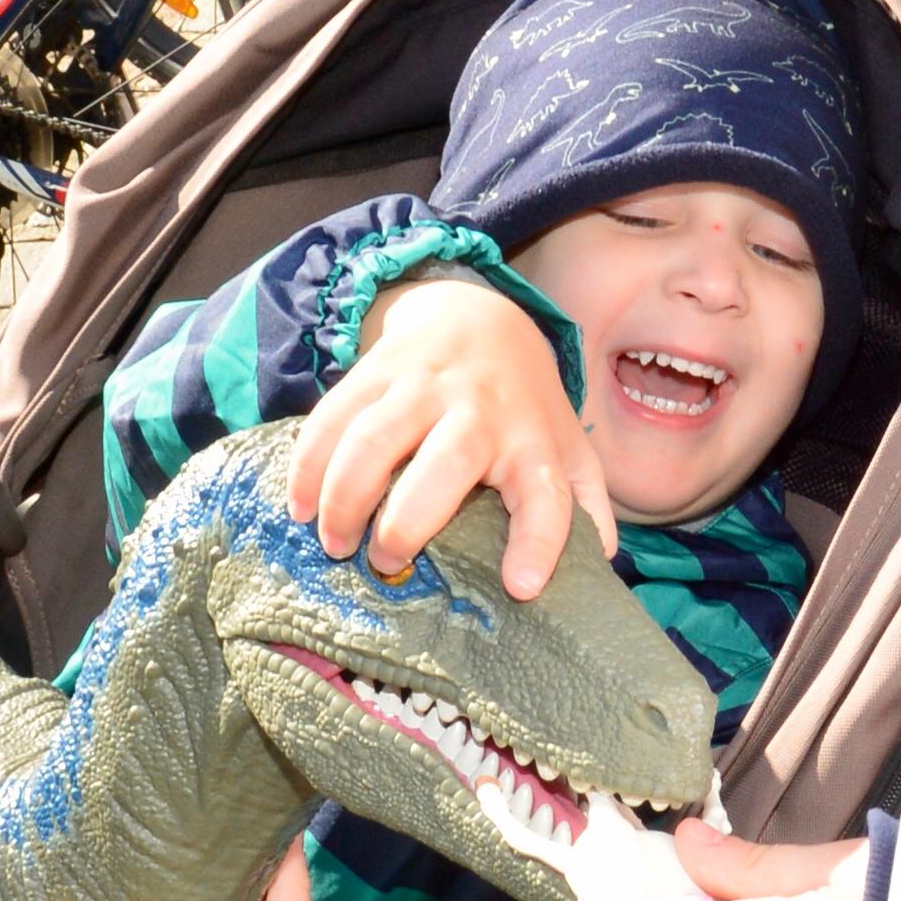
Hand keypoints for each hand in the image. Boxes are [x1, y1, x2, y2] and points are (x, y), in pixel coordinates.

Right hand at [295, 273, 615, 597]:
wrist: (479, 312)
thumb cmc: (524, 405)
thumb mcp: (567, 450)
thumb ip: (584, 508)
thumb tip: (600, 566)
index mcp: (533, 444)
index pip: (548, 497)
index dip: (538, 543)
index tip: (521, 588)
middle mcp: (481, 411)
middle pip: (445, 466)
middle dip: (408, 522)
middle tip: (385, 565)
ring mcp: (425, 385)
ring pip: (374, 439)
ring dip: (345, 497)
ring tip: (334, 544)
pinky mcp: (377, 369)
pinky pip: (333, 416)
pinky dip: (309, 464)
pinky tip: (300, 506)